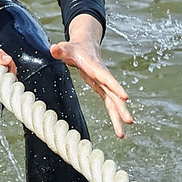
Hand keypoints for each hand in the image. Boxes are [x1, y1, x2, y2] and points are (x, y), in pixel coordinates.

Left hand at [52, 16, 132, 137]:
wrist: (86, 46)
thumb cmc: (75, 48)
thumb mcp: (66, 48)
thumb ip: (60, 50)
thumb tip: (53, 49)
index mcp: (95, 67)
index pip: (107, 78)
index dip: (115, 87)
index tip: (125, 98)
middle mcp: (103, 77)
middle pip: (114, 94)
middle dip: (121, 108)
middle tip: (129, 121)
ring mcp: (104, 84)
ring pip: (114, 102)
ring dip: (118, 117)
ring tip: (121, 135)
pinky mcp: (102, 89)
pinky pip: (110, 104)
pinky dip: (114, 116)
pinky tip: (118, 129)